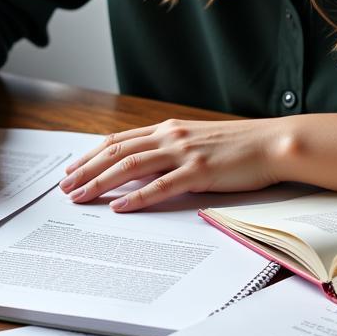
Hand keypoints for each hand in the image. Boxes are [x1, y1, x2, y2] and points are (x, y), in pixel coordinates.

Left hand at [59, 118, 288, 211]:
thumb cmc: (240, 147)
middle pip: (116, 152)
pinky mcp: (198, 172)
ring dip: (100, 182)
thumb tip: (146, 170)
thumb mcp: (199, 142)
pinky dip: (135, 197)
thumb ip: (172, 152)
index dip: (91, 155)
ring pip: (130, 166)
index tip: (72, 169)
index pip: (119, 140)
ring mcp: (183, 153)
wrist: (273, 143)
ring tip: (79, 197)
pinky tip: (118, 207)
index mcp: (169, 129)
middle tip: (63, 188)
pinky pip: (159, 186)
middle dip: (85, 170)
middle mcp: (170, 136)